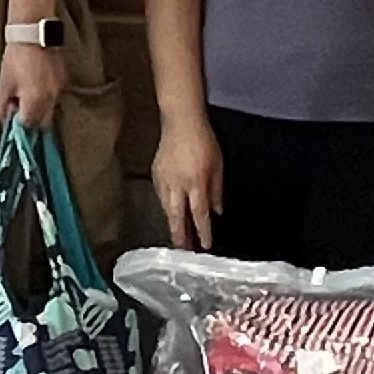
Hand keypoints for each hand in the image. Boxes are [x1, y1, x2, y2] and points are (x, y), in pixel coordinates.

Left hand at [0, 40, 63, 127]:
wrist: (32, 33)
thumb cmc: (15, 58)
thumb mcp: (4, 84)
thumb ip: (3, 107)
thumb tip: (6, 119)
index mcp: (36, 100)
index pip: (28, 125)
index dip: (18, 123)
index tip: (12, 116)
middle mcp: (51, 98)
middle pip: (43, 122)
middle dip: (31, 120)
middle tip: (19, 108)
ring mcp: (59, 88)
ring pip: (50, 109)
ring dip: (39, 108)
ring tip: (26, 92)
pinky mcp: (63, 79)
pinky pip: (55, 95)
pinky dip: (46, 96)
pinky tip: (36, 82)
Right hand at [154, 115, 223, 251]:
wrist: (181, 121)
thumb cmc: (204, 141)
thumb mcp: (218, 165)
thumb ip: (217, 190)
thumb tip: (216, 211)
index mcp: (196, 182)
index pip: (199, 213)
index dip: (202, 231)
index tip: (205, 246)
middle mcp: (177, 184)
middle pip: (176, 216)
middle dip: (179, 236)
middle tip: (182, 252)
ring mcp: (163, 179)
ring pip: (165, 208)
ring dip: (172, 223)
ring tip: (177, 237)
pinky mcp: (155, 174)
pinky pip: (160, 196)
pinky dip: (165, 207)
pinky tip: (170, 213)